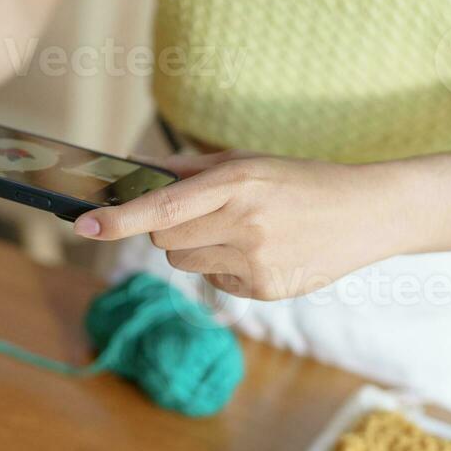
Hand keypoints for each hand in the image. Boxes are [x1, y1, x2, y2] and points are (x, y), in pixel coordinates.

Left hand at [73, 151, 407, 299]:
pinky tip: (260, 251)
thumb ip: (191, 170)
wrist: (367, 213)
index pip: (161, 208)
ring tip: (240, 232)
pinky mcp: (264, 289)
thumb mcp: (249, 162)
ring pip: (184, 263)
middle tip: (203, 215)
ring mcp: (255, 261)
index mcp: (237, 184)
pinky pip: (214, 281)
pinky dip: (224, 267)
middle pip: (164, 240)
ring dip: (195, 249)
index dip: (118, 219)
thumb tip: (139, 175)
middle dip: (167, 229)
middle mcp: (244, 224)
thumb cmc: (301, 181)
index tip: (83, 225)